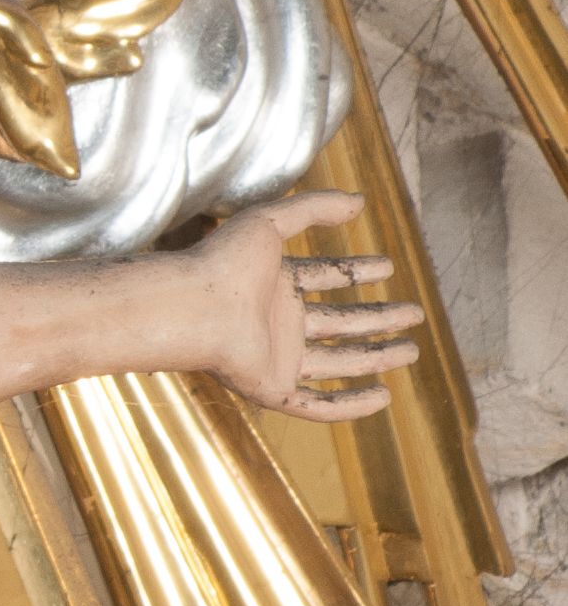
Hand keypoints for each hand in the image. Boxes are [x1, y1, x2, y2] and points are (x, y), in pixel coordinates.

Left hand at [191, 192, 423, 422]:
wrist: (191, 308)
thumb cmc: (222, 262)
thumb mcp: (271, 221)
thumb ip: (314, 207)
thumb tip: (359, 201)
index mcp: (274, 284)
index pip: (325, 277)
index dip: (357, 272)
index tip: (389, 267)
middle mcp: (277, 322)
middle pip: (339, 321)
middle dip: (377, 318)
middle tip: (414, 313)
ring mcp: (275, 358)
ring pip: (337, 361)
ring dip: (375, 357)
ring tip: (412, 350)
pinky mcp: (272, 389)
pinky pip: (317, 404)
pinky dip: (350, 404)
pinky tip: (383, 396)